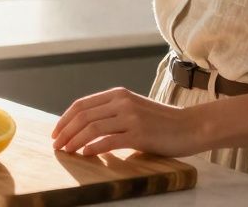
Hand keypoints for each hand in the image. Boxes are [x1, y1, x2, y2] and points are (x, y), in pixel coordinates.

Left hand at [51, 87, 204, 157]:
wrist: (192, 127)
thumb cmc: (162, 123)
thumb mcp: (133, 110)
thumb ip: (112, 113)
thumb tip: (85, 128)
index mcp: (117, 94)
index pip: (81, 104)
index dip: (64, 119)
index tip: (56, 132)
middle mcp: (121, 102)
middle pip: (83, 116)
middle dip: (65, 131)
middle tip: (56, 145)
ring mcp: (130, 117)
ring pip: (92, 128)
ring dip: (75, 140)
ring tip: (66, 151)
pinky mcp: (139, 134)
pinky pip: (109, 140)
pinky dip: (93, 148)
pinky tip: (85, 154)